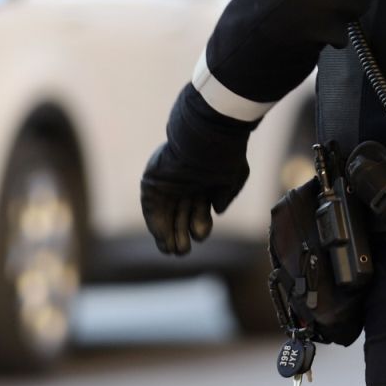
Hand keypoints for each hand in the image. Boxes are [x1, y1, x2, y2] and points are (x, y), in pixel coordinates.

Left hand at [139, 86, 254, 256]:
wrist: (207, 135)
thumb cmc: (224, 154)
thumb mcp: (234, 176)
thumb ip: (225, 194)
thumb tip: (217, 211)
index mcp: (205, 183)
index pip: (198, 211)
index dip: (198, 226)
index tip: (198, 235)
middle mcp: (186, 185)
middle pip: (181, 217)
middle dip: (182, 234)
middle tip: (183, 250)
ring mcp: (168, 184)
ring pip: (166, 216)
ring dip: (168, 235)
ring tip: (174, 250)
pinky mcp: (153, 182)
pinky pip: (151, 208)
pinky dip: (156, 224)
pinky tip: (162, 240)